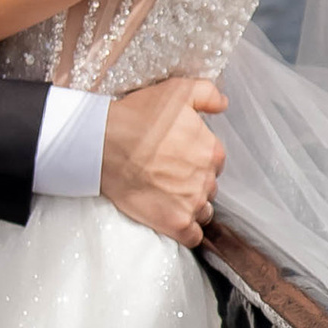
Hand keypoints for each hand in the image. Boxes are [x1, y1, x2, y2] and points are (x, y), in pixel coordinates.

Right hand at [100, 76, 225, 245]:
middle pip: (209, 187)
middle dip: (193, 183)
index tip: (178, 158)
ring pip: (203, 211)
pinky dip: (186, 231)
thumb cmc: (138, 116)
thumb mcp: (177, 91)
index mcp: (212, 150)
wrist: (104, 144)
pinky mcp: (176, 223)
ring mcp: (192, 203)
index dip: (197, 160)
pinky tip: (172, 220)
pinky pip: (193, 236)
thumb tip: (223, 104)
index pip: (215, 162)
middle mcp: (207, 179)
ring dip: (190, 206)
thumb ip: (207, 94)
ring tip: (167, 198)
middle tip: (168, 176)